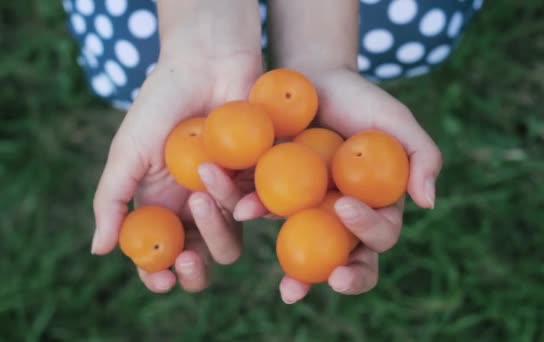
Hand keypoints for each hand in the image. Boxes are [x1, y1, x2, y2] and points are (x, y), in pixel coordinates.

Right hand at [91, 0, 263, 292]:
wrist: (207, 64)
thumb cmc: (161, 104)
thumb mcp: (128, 151)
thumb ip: (111, 199)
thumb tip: (97, 250)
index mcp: (162, 206)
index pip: (162, 256)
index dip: (159, 275)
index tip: (161, 279)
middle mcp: (195, 208)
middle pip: (201, 259)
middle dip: (194, 269)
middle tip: (188, 259)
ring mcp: (227, 196)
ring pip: (231, 240)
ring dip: (216, 221)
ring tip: (203, 176)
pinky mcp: (257, 180)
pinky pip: (256, 207)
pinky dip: (243, 197)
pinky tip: (223, 169)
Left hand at [234, 67, 441, 302]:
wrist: (315, 79)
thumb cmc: (361, 99)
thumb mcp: (396, 120)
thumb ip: (422, 155)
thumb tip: (428, 203)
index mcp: (377, 206)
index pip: (381, 234)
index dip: (369, 233)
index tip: (346, 207)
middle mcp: (343, 218)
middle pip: (346, 261)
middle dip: (334, 278)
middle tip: (314, 285)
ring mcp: (308, 211)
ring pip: (302, 249)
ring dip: (292, 270)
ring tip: (288, 288)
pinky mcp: (276, 195)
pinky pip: (264, 211)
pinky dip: (252, 210)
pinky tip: (241, 209)